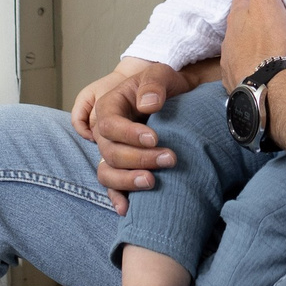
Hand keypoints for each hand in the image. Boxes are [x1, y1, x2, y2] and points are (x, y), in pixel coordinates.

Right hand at [71, 58, 191, 213]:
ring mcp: (114, 152)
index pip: (108, 123)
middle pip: (109, 152)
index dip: (128, 134)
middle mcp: (107, 132)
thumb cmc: (167, 85)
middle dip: (138, 158)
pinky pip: (113, 187)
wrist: (179, 98)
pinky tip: (128, 210)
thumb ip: (154, 84)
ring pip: (107, 173)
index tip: (155, 137)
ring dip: (127, 180)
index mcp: (110, 106)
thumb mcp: (161, 75)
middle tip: (170, 158)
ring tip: (153, 182)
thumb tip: (148, 105)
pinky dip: (118, 199)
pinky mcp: (124, 168)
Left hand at [219, 0, 285, 87]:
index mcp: (237, 18)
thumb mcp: (267, 3)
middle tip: (270, 27)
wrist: (269, 89)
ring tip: (267, 52)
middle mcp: (229, 41)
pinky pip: (243, 75)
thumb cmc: (271, 44)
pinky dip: (251, 72)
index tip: (266, 2)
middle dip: (251, 26)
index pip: (241, 1)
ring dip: (250, 49)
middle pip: (239, 27)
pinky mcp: (238, 86)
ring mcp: (231, 64)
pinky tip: (262, 75)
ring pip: (239, 51)